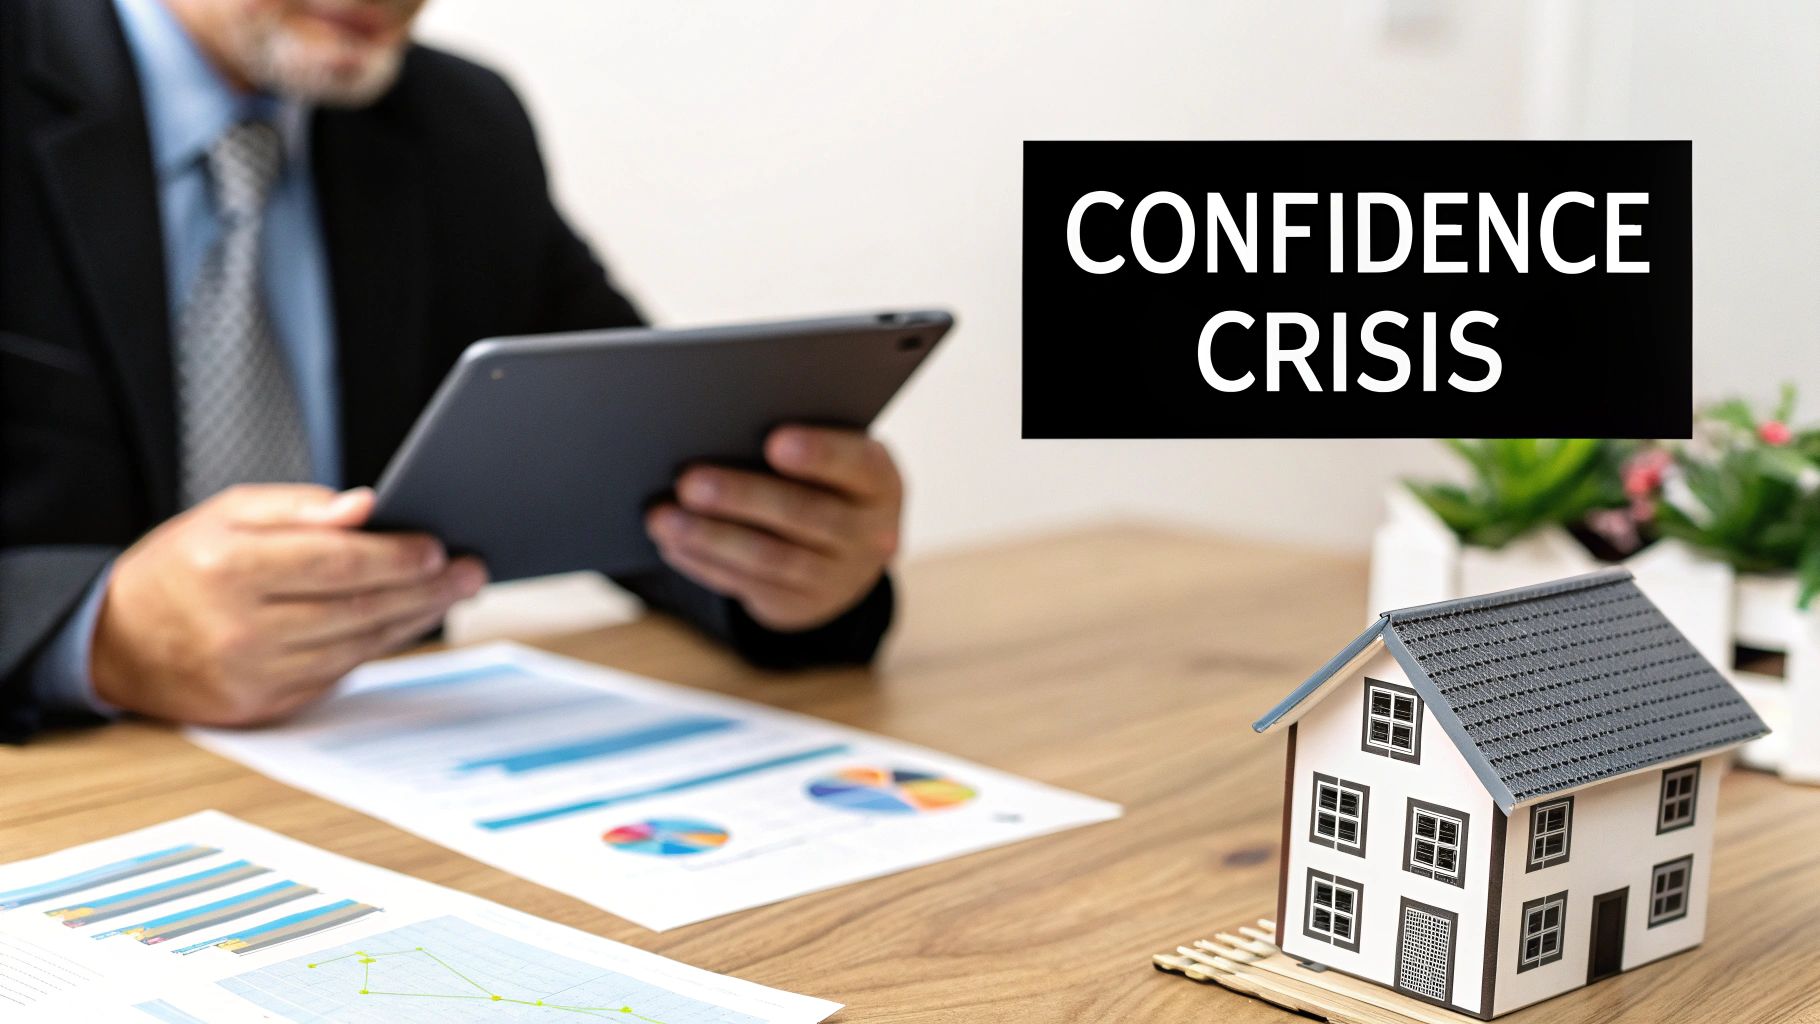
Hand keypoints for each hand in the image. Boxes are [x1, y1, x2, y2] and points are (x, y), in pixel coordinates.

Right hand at [91, 485, 486, 726]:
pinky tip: (408, 621)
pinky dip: (380, 645)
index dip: (393, 556)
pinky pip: (339, 673)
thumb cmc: (182, 565)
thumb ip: (301, 508)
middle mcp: (238, 629)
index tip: (438, 546)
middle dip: (424, 589)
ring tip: (452, 591)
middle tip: (469, 570)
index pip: (332, 564)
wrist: (118, 641)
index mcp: (227, 569)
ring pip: (357, 647)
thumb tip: (367, 507)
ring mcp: (252, 676)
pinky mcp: (264, 707)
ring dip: (414, 619)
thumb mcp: (227, 514)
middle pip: (356, 609)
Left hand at [646, 426, 901, 631]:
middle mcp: (871, 534)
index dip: (820, 455)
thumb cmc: (823, 480)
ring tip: (664, 518)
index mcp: (880, 483)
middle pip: (807, 515)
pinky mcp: (803, 606)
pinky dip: (706, 564)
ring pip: (772, 558)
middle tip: (689, 481)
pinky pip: (750, 586)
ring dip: (712, 538)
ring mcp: (840, 578)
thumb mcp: (831, 460)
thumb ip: (797, 445)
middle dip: (743, 497)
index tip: (775, 441)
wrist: (843, 553)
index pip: (857, 465)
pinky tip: (672, 543)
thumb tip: (721, 427)